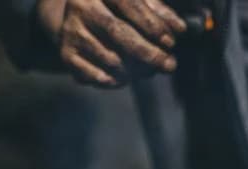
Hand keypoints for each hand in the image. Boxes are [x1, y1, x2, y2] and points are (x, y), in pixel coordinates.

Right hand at [38, 0, 186, 86]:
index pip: (129, 4)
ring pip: (112, 59)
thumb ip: (160, 12)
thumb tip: (180, 29)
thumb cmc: (117, 9)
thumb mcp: (137, 2)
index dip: (152, 25)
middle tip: (170, 65)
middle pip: (119, 33)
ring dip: (137, 71)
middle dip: (149, 53)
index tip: (171, 42)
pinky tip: (127, 77)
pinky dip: (117, 81)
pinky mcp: (66, 55)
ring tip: (150, 70)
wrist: (75, 17)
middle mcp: (81, 6)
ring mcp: (72, 31)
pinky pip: (98, 76)